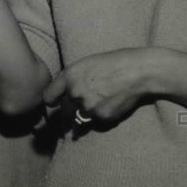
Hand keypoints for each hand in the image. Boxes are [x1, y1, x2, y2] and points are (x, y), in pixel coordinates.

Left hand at [43, 48, 163, 127]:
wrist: (138, 71)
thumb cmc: (113, 63)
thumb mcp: (85, 64)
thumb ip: (71, 79)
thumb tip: (62, 95)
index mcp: (68, 76)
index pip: (48, 97)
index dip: (53, 101)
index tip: (56, 103)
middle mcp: (75, 92)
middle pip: (64, 110)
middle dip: (72, 108)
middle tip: (89, 99)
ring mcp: (88, 106)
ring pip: (79, 118)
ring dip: (86, 114)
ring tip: (101, 100)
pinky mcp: (102, 117)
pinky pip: (95, 122)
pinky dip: (100, 117)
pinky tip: (111, 104)